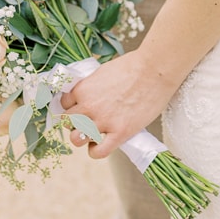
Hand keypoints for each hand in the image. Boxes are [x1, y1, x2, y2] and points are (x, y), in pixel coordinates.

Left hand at [59, 50, 175, 158]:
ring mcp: (103, 121)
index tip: (80, 108)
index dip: (72, 107)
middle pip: (68, 122)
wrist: (155, 70)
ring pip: (77, 139)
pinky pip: (98, 152)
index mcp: (83, 89)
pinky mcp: (120, 133)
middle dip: (76, 122)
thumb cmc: (133, 66)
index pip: (63, 104)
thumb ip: (91, 86)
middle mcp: (89, 106)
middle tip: (88, 120)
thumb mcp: (103, 71)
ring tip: (93, 133)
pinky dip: (96, 151)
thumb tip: (88, 96)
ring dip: (83, 137)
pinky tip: (101, 144)